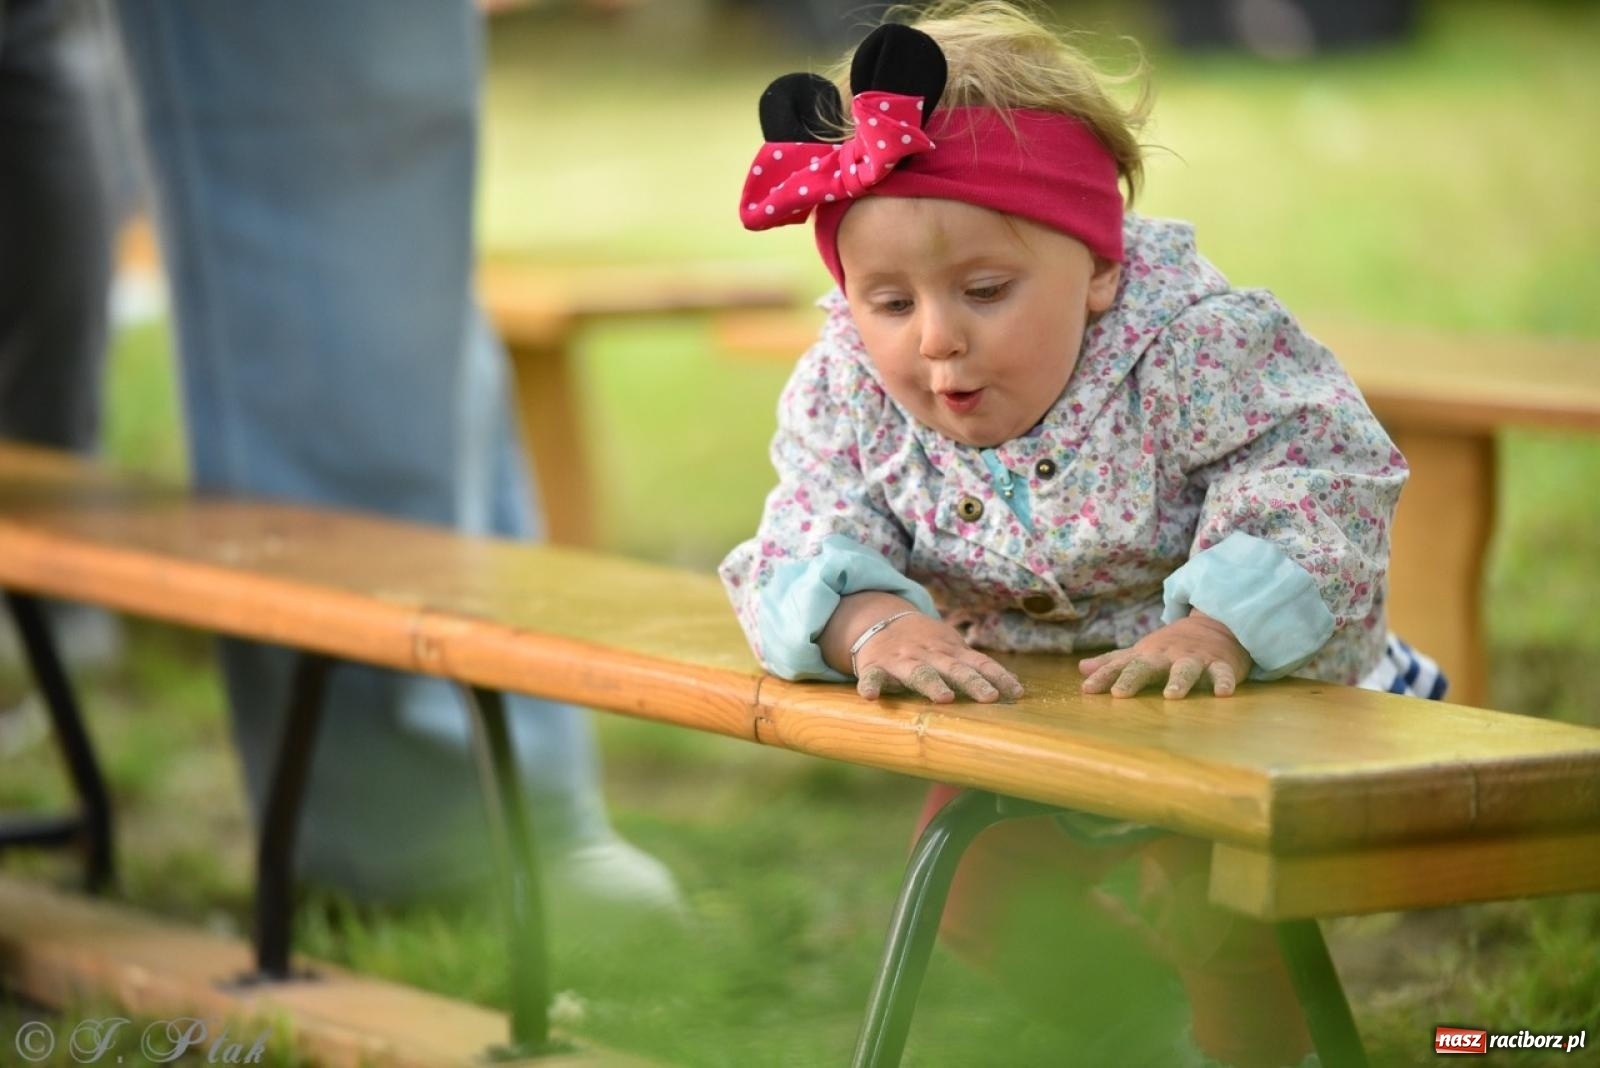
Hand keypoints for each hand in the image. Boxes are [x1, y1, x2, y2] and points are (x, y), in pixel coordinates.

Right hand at [818, 591, 1023, 703]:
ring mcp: (902, 661)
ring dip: (932, 684)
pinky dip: (871, 686)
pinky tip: (871, 697)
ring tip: (944, 698)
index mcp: (950, 651)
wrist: (879, 621)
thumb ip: (976, 666)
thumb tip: (1015, 686)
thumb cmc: (925, 643)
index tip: (1017, 693)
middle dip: (972, 682)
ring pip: (919, 673)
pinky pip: (872, 678)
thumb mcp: (951, 648)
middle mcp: (929, 655)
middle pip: (954, 669)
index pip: (980, 663)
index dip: (998, 676)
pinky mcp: (875, 668)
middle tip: (989, 697)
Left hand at [1078, 611, 1251, 698]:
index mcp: (1146, 655)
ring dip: (1178, 681)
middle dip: (1132, 679)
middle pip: (1147, 666)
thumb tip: (1082, 669)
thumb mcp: (1142, 652)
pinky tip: (1223, 694)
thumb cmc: (1171, 647)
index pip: (1120, 666)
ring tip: (1171, 697)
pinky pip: (1223, 673)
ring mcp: (1194, 659)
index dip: (1103, 677)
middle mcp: (1167, 656)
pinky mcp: (1221, 664)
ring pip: (1185, 669)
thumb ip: (1113, 662)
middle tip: (1120, 694)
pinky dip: (1224, 682)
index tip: (1087, 690)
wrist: (1216, 625)